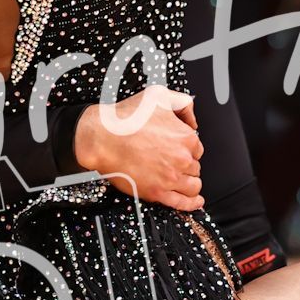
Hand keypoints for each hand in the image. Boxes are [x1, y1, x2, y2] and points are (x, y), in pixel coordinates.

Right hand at [73, 86, 203, 209]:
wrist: (101, 137)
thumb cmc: (125, 118)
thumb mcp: (159, 96)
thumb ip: (183, 104)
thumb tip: (192, 120)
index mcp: (186, 137)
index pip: (197, 149)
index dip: (187, 149)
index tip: (177, 148)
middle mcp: (182, 159)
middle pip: (194, 167)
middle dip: (186, 165)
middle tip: (171, 160)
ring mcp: (170, 178)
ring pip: (192, 185)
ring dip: (190, 182)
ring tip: (182, 180)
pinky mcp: (157, 192)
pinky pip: (182, 203)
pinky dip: (191, 203)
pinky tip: (195, 201)